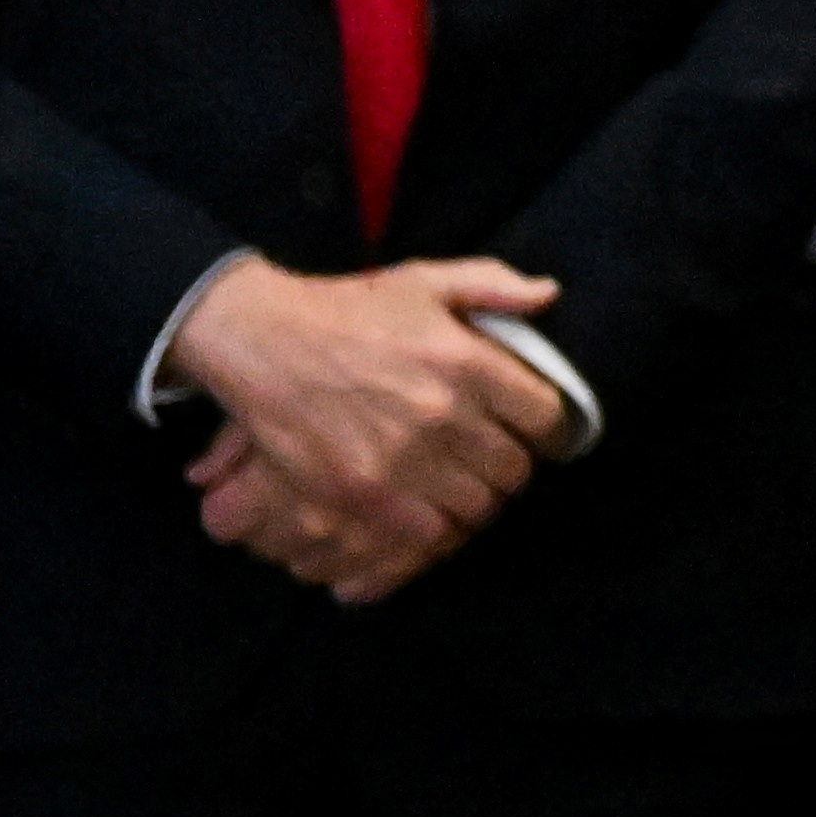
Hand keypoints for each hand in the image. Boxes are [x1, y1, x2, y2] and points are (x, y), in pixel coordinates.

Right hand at [167, 255, 570, 601]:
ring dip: (478, 502)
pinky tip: (432, 512)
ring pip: (475, 509)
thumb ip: (495, 285)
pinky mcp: (360, 495)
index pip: (545, 416)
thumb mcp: (427, 280)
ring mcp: (401, 461)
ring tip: (466, 488)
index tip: (542, 432)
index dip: (552, 429)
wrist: (263, 342)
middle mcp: (442, 414)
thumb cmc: (350, 309)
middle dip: (514, 469)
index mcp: (468, 362)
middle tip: (500, 463)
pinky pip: (425, 536)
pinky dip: (437, 531)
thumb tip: (549, 295)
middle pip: (513, 471)